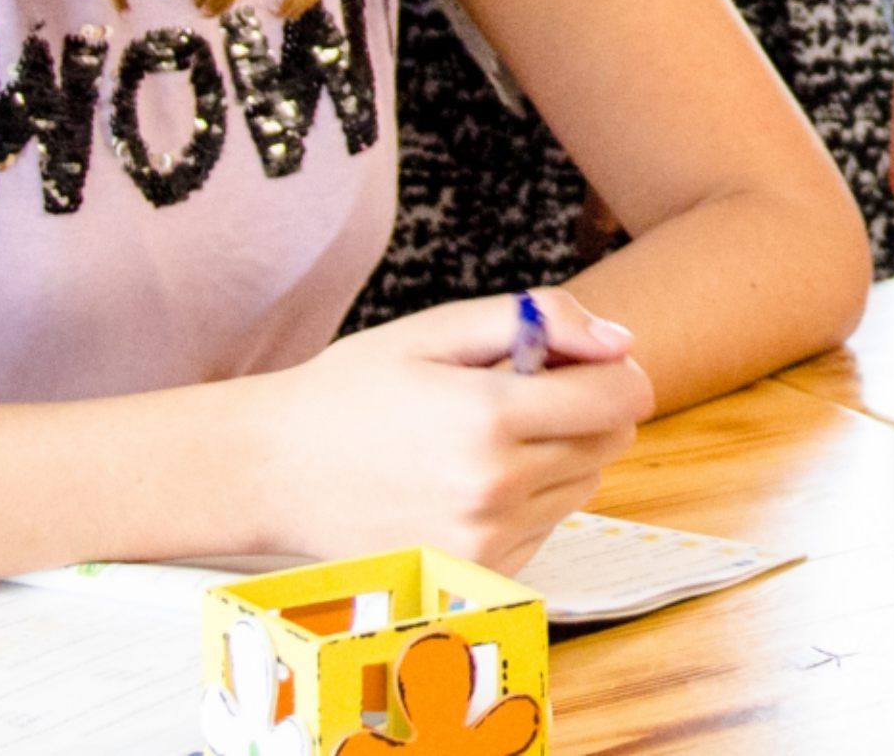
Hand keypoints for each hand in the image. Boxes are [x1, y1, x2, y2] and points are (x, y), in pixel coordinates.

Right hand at [252, 287, 651, 571]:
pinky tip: (470, 480)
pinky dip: (529, 500)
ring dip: (559, 455)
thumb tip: (621, 342)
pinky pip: (546, 527)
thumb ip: (541, 320)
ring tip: (485, 436)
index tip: (582, 360)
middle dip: (587, 408)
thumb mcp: (441, 330)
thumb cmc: (355, 390)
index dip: (614, 370)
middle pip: (611, 441)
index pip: (622, 397)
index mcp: (490, 417)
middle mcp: (494, 489)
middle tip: (523, 391)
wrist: (271, 472)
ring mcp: (483, 540)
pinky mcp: (471, 574)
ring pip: (583, 484)